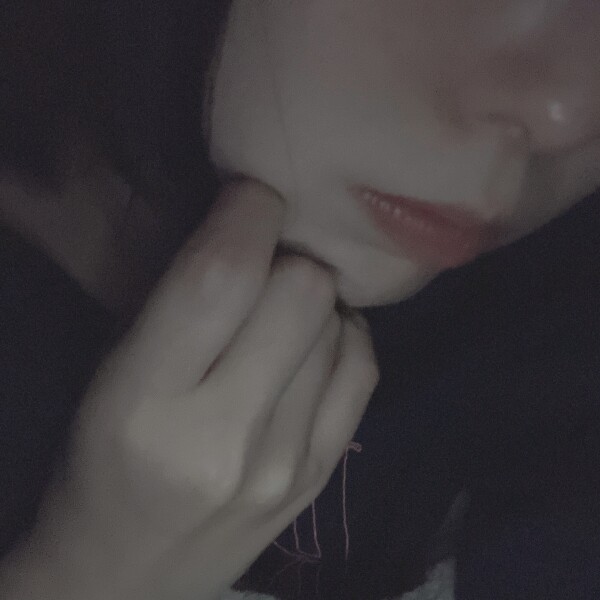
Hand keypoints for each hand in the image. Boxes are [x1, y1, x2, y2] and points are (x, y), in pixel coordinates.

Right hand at [6, 180, 378, 599]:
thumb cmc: (102, 466)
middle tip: (265, 264)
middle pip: (303, 291)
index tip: (253, 196)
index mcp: (148, 402)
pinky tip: (315, 343)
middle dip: (287, 257)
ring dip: (312, 301)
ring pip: (336, 324)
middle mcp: (227, 436)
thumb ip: (178, 308)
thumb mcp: (113, 380)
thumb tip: (251, 235)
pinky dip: (343, 337)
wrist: (128, 578)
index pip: (221, 277)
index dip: (248, 214)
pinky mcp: (321, 477)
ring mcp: (286, 463)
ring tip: (282, 313)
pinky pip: (363, 369)